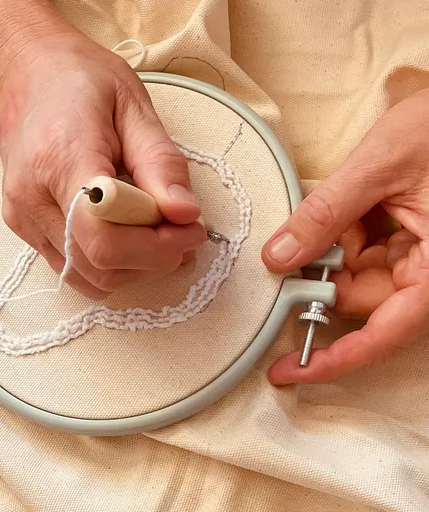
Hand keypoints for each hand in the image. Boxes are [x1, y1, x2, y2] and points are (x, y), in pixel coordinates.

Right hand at [0, 32, 206, 299]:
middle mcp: (32, 196)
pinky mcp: (22, 228)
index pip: (103, 237)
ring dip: (133, 266)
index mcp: (60, 158)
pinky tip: (125, 230)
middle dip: (153, 258)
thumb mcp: (133, 106)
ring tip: (156, 228)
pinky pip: (72, 268)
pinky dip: (109, 262)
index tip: (191, 229)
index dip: (155, 247)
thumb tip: (186, 214)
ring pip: (87, 278)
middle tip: (183, 228)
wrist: (23, 77)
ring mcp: (22, 217)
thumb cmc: (79, 82)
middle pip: (99, 265)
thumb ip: (161, 163)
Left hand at [262, 88, 428, 384]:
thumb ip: (327, 213)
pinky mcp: (413, 235)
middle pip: (366, 301)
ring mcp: (424, 252)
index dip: (335, 358)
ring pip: (362, 274)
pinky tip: (340, 203)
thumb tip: (277, 258)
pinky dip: (343, 232)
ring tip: (334, 206)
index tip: (287, 373)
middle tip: (281, 258)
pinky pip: (368, 249)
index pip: (385, 333)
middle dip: (319, 282)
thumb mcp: (379, 165)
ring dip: (330, 250)